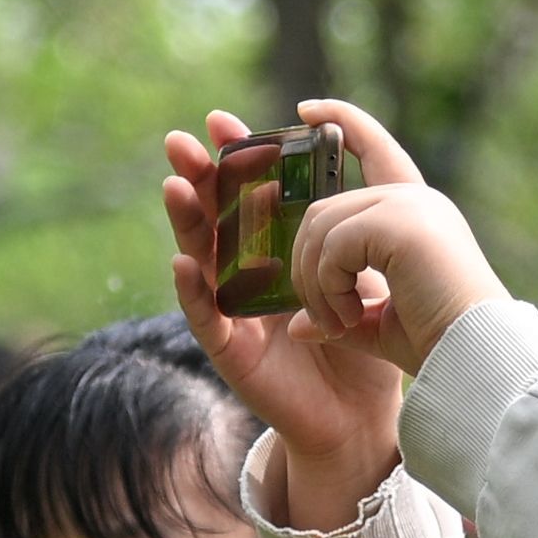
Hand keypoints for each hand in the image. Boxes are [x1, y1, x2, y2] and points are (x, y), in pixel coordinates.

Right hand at [163, 110, 416, 525]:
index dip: (234, 160)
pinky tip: (185, 263)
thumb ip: (346, 227)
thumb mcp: (361, 271)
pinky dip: (192, 290)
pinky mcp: (231, 350)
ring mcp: (233, 311)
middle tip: (182, 141)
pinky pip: (205, 317)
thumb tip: (350, 164)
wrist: (360, 417)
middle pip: (214, 216)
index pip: (248, 194)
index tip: (224, 121)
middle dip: (197, 177)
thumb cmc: (362, 342)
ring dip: (186, 222)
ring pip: (200, 258)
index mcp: (276, 250)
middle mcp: (245, 275)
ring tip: (175, 185)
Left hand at [273, 100, 504, 368]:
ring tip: (336, 324)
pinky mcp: (399, 223)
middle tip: (321, 318)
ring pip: (321, 226)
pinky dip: (328, 286)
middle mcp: (415, 199)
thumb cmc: (441, 343)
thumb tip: (296, 326)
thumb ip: (339, 313)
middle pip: (324, 209)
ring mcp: (408, 206)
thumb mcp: (380, 324)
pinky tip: (348, 318)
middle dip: (306, 264)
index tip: (306, 110)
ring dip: (315, 282)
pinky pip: (334, 245)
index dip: (342, 120)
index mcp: (417, 213)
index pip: (376, 149)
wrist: (478, 357)